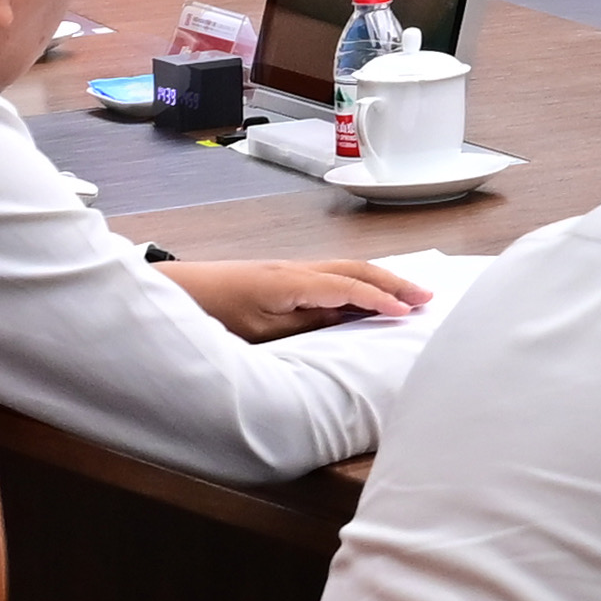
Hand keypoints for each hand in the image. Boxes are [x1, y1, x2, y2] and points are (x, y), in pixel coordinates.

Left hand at [177, 257, 421, 338]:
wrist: (174, 291)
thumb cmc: (211, 314)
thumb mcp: (260, 331)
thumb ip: (305, 324)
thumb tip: (344, 319)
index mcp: (293, 282)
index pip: (350, 287)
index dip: (381, 300)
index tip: (409, 313)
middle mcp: (296, 269)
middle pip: (355, 270)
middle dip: (393, 283)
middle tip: (426, 297)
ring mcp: (289, 270)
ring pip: (345, 270)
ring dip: (378, 281)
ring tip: (406, 295)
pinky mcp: (280, 277)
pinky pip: (330, 275)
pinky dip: (357, 283)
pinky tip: (364, 295)